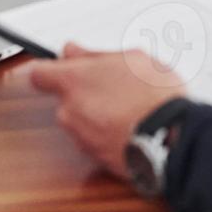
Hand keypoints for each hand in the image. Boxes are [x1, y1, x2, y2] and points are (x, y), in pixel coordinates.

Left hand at [27, 43, 185, 179]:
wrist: (171, 139)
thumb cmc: (155, 96)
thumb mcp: (132, 58)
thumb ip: (94, 55)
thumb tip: (72, 51)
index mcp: (74, 81)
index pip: (40, 74)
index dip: (52, 70)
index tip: (66, 66)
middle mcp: (70, 111)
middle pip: (66, 99)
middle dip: (86, 93)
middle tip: (116, 86)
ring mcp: (81, 138)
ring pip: (82, 121)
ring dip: (98, 115)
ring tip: (131, 108)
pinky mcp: (95, 159)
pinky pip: (96, 141)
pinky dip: (108, 134)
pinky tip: (132, 126)